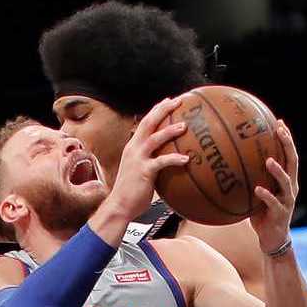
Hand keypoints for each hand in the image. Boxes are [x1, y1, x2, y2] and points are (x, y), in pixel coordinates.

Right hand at [105, 98, 189, 219]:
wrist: (119, 206)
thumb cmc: (132, 191)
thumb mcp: (140, 170)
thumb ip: (151, 161)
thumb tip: (168, 159)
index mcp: (133, 146)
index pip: (145, 122)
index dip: (157, 110)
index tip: (170, 101)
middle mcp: (134, 148)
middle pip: (149, 122)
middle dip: (163, 110)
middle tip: (178, 101)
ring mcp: (138, 159)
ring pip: (155, 138)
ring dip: (170, 131)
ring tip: (185, 126)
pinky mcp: (144, 171)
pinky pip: (161, 162)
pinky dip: (174, 159)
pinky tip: (186, 159)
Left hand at [251, 120, 298, 253]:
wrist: (272, 239)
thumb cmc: (261, 214)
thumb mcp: (256, 192)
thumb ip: (249, 178)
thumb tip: (227, 163)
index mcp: (287, 180)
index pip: (289, 155)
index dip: (287, 139)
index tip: (279, 122)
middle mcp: (290, 188)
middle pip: (293, 162)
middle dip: (287, 145)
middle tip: (279, 131)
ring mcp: (287, 201)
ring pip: (286, 182)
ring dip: (278, 171)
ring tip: (269, 160)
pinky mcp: (280, 214)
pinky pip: (273, 203)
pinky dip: (266, 195)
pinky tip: (258, 189)